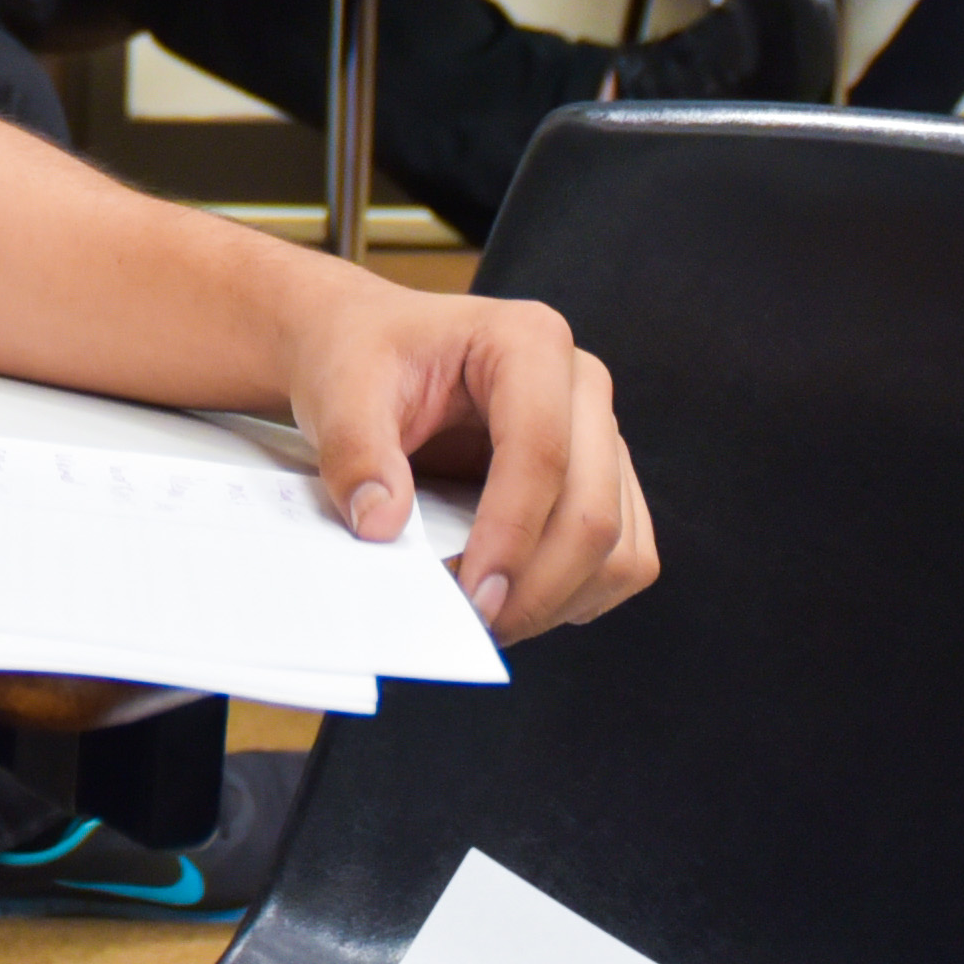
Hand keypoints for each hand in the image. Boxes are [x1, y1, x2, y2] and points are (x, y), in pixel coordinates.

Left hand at [281, 273, 655, 640]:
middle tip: (471, 621)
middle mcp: (581, 385)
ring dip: (559, 599)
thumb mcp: (341, 389)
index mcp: (528, 342)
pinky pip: (622, 558)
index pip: (541, 452)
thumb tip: (381, 526)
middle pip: (593, 509)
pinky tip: (515, 598)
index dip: (511, 534)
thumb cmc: (362, 356)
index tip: (471, 593)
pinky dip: (575, 594)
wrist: (366, 350)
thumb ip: (357, 452)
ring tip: (487, 615)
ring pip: (619, 546)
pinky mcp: (602, 480)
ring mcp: (599, 436)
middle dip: (536, 585)